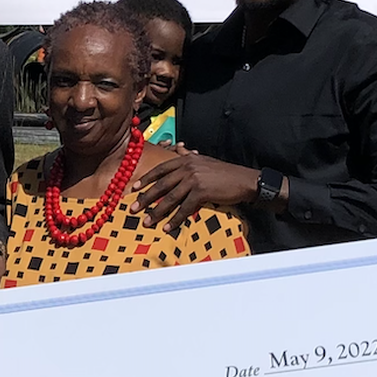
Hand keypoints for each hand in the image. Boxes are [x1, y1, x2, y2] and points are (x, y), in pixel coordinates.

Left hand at [129, 153, 258, 231]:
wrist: (243, 180)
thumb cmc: (224, 172)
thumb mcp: (204, 160)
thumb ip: (189, 156)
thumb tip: (179, 150)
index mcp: (185, 160)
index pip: (161, 169)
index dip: (147, 179)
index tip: (135, 188)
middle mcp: (187, 168)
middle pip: (161, 185)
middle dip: (145, 198)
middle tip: (133, 209)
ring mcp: (194, 180)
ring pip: (170, 198)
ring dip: (157, 212)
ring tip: (147, 222)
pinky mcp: (202, 192)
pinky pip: (185, 208)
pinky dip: (175, 219)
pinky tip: (167, 227)